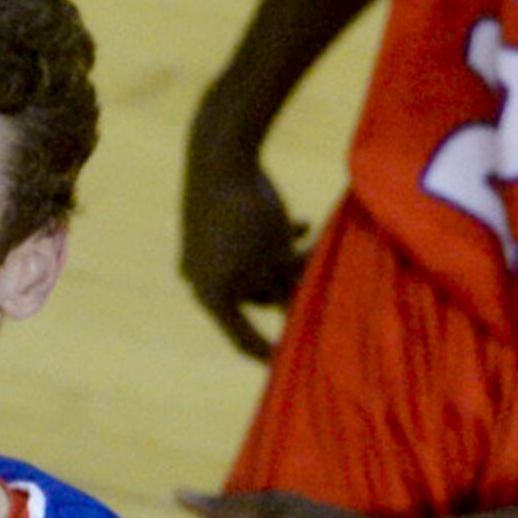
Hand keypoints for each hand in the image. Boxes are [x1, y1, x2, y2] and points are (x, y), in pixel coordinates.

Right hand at [182, 133, 308, 360]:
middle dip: (286, 290)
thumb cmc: (252, 214)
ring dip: (280, 263)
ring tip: (312, 244)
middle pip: (251, 297)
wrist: (220, 155)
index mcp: (212, 297)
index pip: (243, 339)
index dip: (270, 352)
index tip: (292, 362)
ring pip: (249, 268)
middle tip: (319, 282)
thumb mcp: (278, 259)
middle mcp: (199, 279)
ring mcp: (198, 252)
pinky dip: (267, 241)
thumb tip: (295, 310)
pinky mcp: (203, 225)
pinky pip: (240, 245)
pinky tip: (299, 225)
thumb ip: (287, 289)